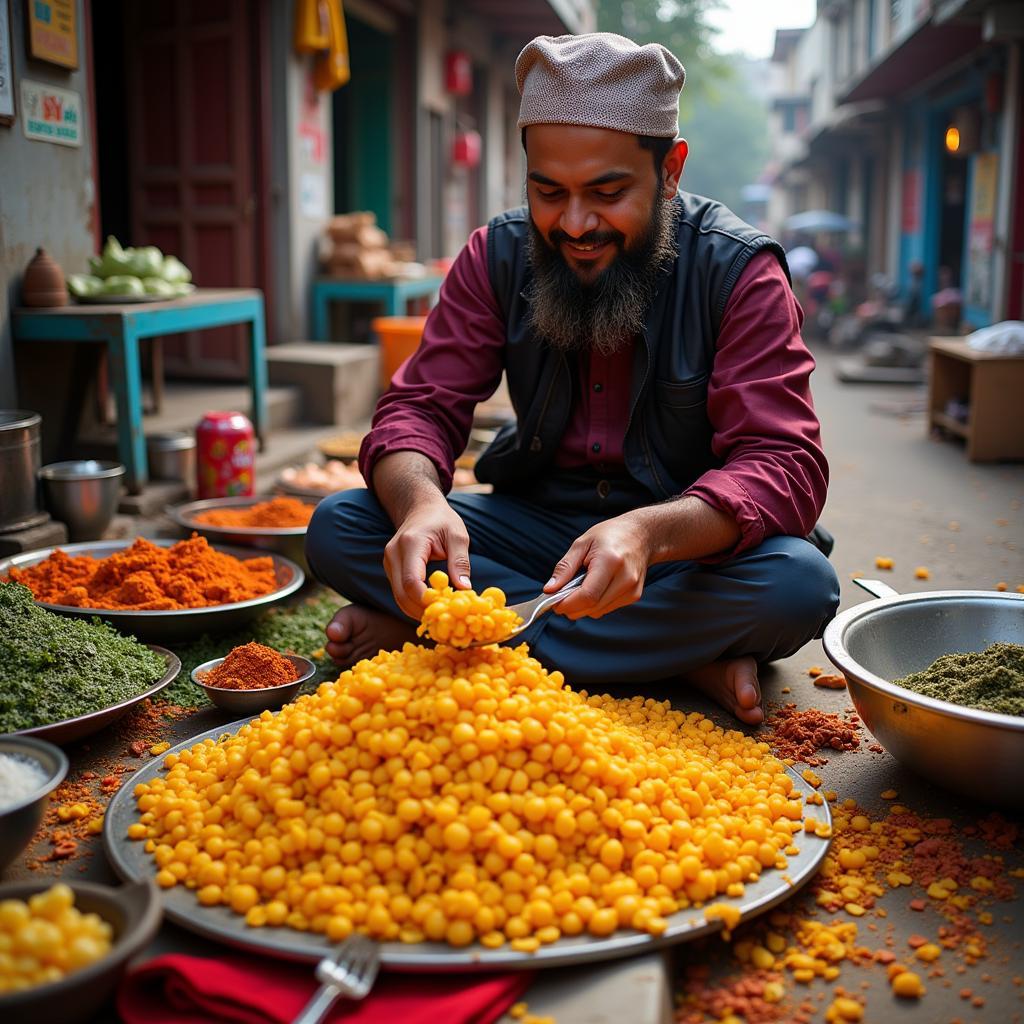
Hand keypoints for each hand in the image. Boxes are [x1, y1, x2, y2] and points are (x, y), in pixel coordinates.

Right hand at [383, 499, 471, 618]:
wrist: (421, 508)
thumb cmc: (441, 520)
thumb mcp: (458, 535)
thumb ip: (460, 561)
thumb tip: (465, 589)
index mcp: (410, 543)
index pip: (411, 580)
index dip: (425, 599)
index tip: (444, 608)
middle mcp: (393, 553)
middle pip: (401, 593)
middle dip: (421, 610)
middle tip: (444, 618)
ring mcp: (388, 562)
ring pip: (398, 596)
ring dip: (416, 610)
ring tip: (439, 615)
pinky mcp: (390, 569)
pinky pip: (399, 592)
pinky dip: (413, 603)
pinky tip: (430, 607)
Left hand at [544, 512, 652, 619]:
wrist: (642, 535)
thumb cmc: (610, 535)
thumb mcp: (582, 544)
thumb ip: (565, 568)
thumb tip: (549, 590)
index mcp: (610, 561)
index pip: (587, 595)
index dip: (567, 604)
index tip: (553, 602)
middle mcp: (625, 578)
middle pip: (592, 607)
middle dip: (571, 607)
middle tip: (560, 596)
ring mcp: (631, 589)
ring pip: (598, 612)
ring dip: (582, 606)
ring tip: (579, 586)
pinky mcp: (633, 596)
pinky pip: (606, 609)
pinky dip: (594, 604)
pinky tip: (594, 587)